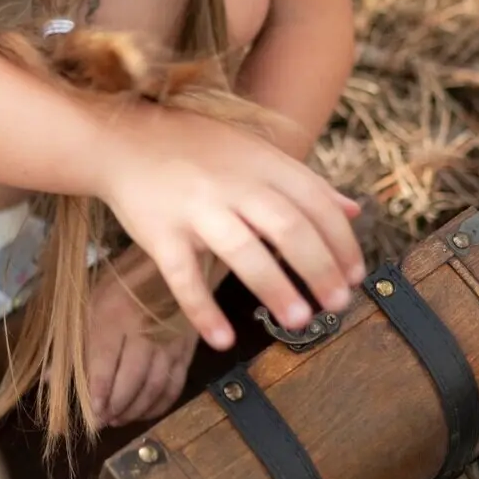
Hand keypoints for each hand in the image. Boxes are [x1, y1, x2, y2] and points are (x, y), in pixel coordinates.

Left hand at [85, 248, 196, 428]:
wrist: (170, 265)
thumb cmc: (121, 284)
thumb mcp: (90, 305)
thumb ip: (72, 345)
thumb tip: (48, 379)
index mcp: (113, 317)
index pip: (104, 363)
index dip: (98, 393)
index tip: (91, 413)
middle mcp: (142, 331)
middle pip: (131, 379)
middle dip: (116, 406)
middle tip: (104, 422)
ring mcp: (168, 341)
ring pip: (154, 387)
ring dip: (136, 409)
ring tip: (119, 419)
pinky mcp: (186, 349)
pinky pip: (175, 385)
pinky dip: (161, 405)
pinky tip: (146, 412)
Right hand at [94, 104, 362, 352]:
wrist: (123, 140)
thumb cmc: (197, 150)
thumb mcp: (255, 152)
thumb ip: (303, 182)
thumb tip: (354, 210)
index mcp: (262, 164)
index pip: (315, 202)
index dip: (342, 241)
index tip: (356, 275)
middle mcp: (233, 184)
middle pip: (288, 226)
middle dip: (320, 268)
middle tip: (338, 304)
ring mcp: (195, 209)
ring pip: (243, 251)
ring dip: (276, 288)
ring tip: (300, 320)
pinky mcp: (159, 234)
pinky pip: (183, 277)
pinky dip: (203, 311)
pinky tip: (223, 339)